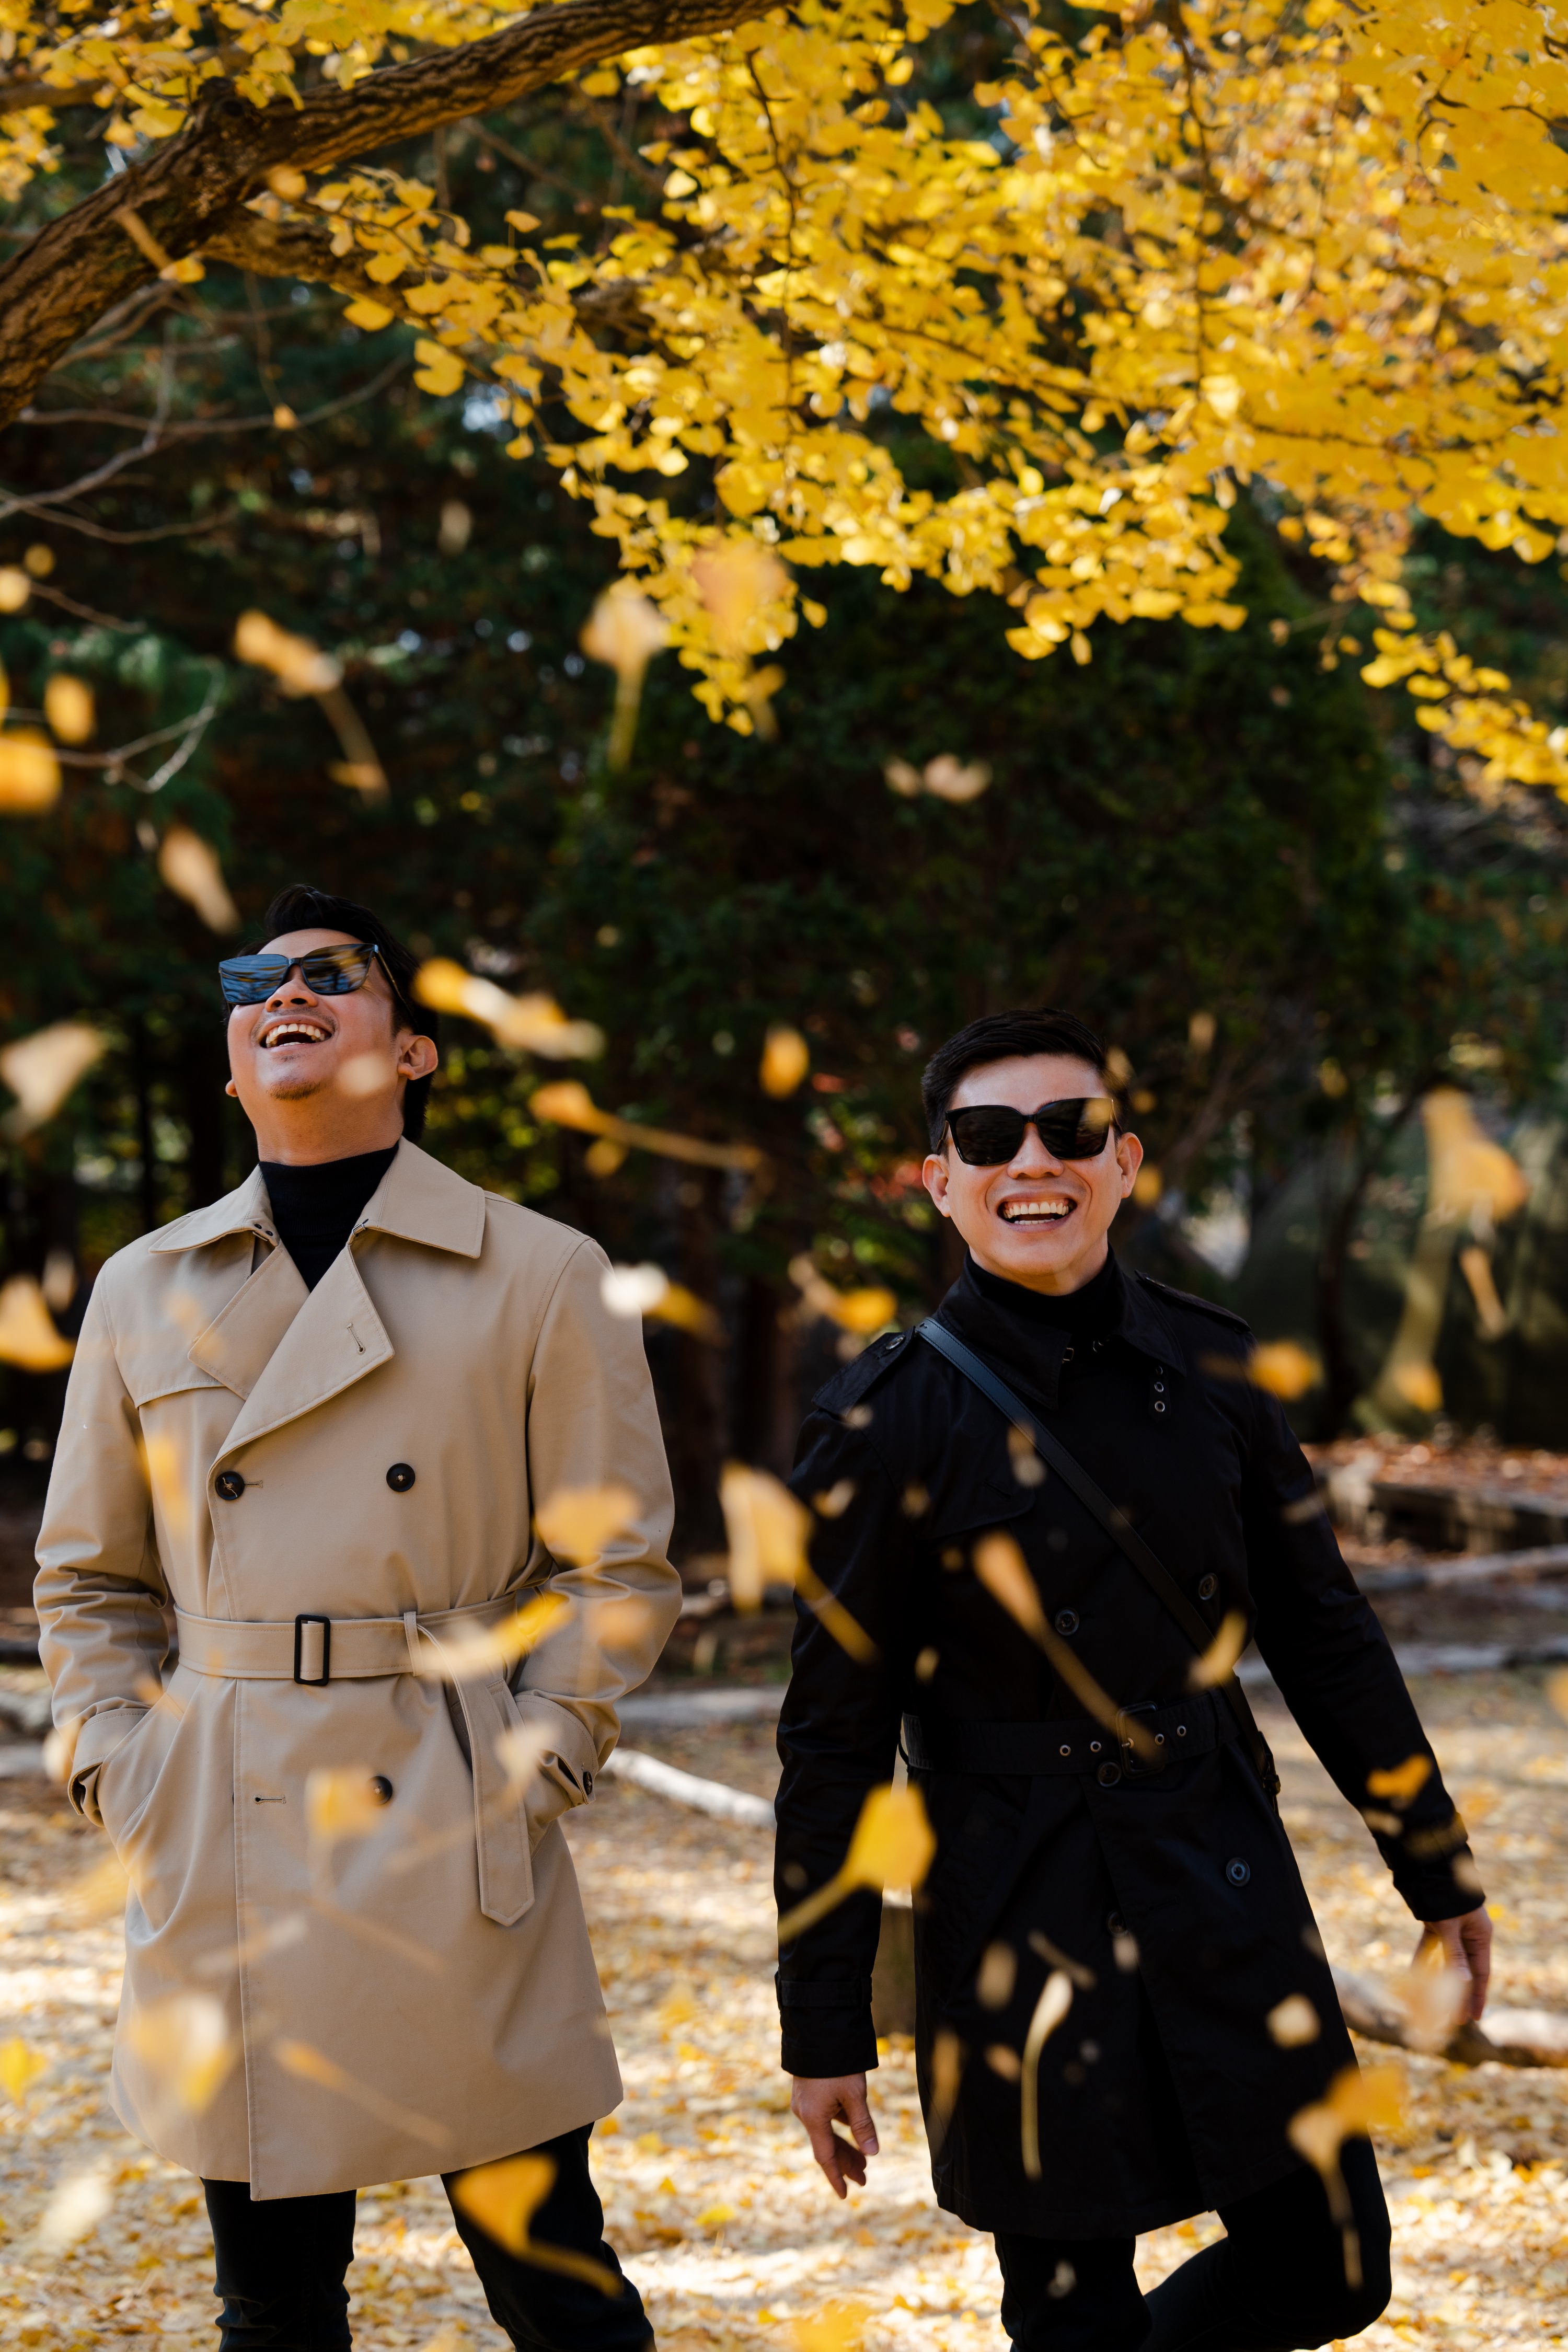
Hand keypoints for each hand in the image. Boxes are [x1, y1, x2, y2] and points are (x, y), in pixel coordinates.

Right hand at [791, 2073, 878, 2198]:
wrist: (817, 2029)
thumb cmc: (837, 2063)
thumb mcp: (854, 2094)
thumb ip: (862, 2124)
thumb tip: (872, 2154)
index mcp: (813, 2117)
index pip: (825, 2157)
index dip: (836, 2177)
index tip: (845, 2195)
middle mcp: (805, 2112)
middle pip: (826, 2145)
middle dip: (846, 2163)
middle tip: (864, 2179)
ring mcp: (805, 2101)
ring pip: (826, 2131)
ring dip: (844, 2145)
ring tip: (863, 2160)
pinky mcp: (808, 2091)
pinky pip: (825, 2117)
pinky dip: (839, 2127)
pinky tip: (854, 2129)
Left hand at [1416, 1905, 1491, 2020]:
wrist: (1431, 1867)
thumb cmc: (1446, 1895)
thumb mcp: (1450, 1926)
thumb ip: (1455, 1954)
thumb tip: (1462, 1983)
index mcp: (1481, 1936)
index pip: (1481, 1973)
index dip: (1477, 1996)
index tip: (1473, 2017)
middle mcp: (1470, 1935)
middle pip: (1466, 1970)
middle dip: (1459, 1995)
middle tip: (1454, 2019)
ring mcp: (1454, 1930)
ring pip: (1448, 1962)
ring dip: (1442, 1981)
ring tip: (1437, 2005)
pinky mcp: (1437, 1925)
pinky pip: (1431, 1947)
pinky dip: (1424, 1959)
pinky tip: (1414, 1975)